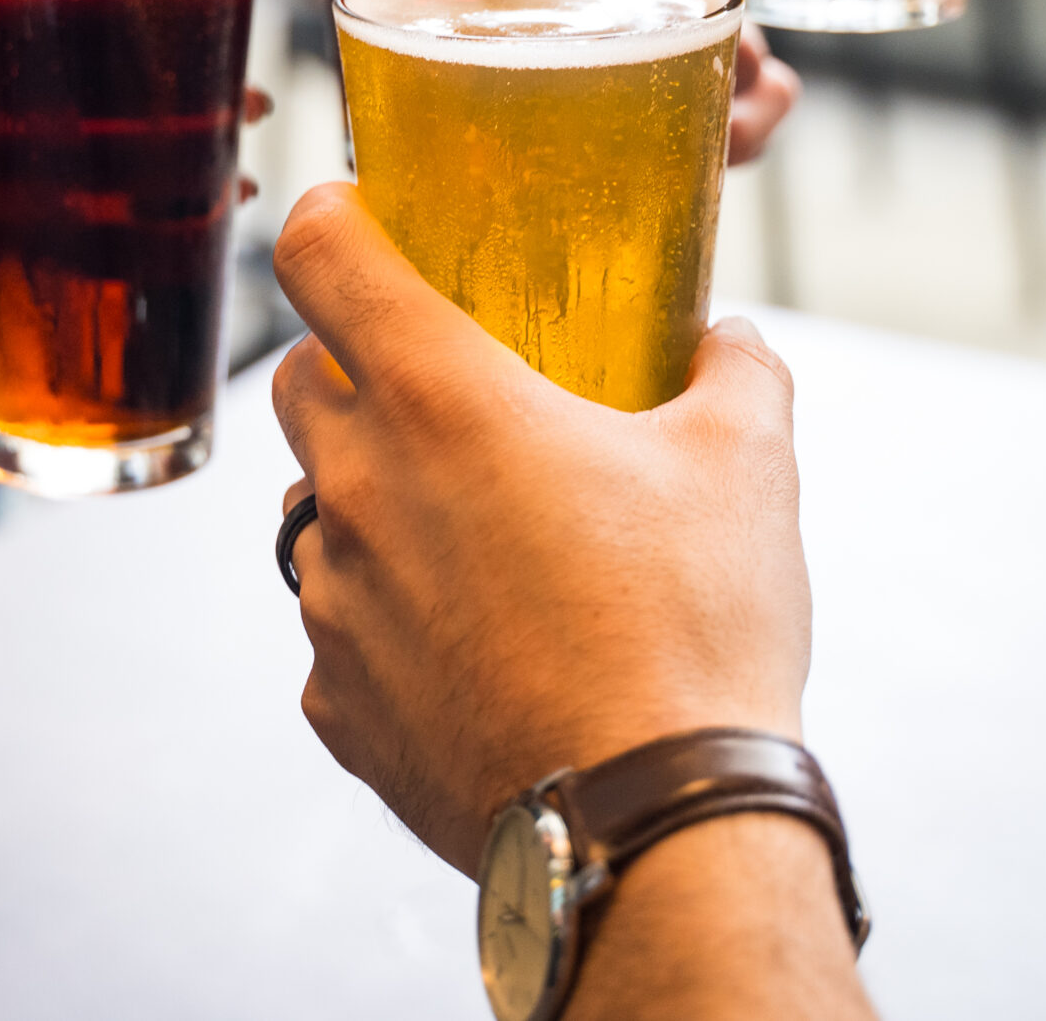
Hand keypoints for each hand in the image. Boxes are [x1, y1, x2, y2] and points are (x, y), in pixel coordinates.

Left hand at [270, 184, 812, 871]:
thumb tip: (729, 341)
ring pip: (315, 510)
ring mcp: (333, 600)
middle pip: (298, 379)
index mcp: (441, 398)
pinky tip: (473, 644)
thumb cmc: (693, 629)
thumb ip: (733, 371)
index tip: (367, 220)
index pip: (320, 254)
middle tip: (446, 388)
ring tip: (478, 537)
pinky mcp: (335, 702)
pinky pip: (338, 630)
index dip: (335, 218)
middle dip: (354, 364)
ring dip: (373, 501)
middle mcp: (358, 486)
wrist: (649, 828)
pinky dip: (387, 621)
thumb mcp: (747, 465)